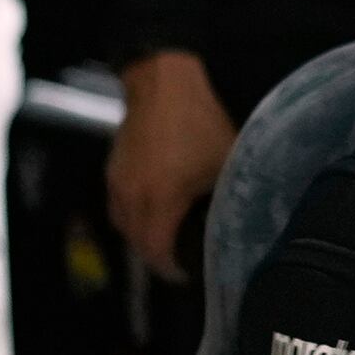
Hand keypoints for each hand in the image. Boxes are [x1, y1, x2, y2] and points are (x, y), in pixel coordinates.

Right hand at [110, 48, 239, 278]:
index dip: (173, 269)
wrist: (162, 82)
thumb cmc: (199, 121)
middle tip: (184, 257)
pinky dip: (135, 215)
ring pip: (124, 225)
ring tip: (170, 236)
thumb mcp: (225, 162)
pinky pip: (120, 205)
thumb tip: (241, 224)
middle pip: (137, 243)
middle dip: (159, 255)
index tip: (190, 272)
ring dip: (144, 236)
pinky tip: (156, 208)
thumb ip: (229, 197)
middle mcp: (131, 196)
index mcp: (159, 199)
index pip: (156, 252)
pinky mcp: (113, 168)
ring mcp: (118, 181)